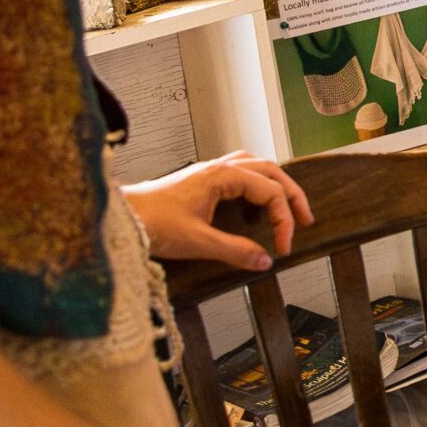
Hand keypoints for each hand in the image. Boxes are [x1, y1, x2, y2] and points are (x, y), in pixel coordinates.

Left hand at [123, 152, 311, 269]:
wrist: (121, 216)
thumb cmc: (152, 222)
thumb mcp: (197, 242)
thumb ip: (235, 251)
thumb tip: (265, 261)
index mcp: (222, 176)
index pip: (270, 192)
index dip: (283, 220)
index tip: (283, 246)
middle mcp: (219, 167)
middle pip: (271, 170)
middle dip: (291, 194)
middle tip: (305, 219)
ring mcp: (209, 171)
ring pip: (256, 166)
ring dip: (276, 183)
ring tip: (288, 204)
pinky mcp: (201, 180)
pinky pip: (240, 171)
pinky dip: (257, 182)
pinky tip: (256, 199)